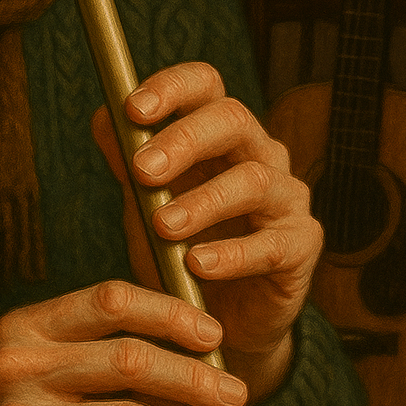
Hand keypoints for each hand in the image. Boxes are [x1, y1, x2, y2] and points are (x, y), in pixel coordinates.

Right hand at [0, 280, 249, 405]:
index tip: (213, 336)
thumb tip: (188, 359)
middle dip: (195, 379)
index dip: (170, 315)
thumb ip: (90, 356)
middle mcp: (20, 370)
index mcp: (24, 330)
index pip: (110, 302)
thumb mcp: (24, 368)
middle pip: (129, 361)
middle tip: (238, 397)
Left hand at [92, 62, 322, 401]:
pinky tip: (198, 265)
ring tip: (164, 227)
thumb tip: (104, 116)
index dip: (172, 88)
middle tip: (144, 171)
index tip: (134, 110)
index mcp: (221, 135)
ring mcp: (286, 199)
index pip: (206, 86)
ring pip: (253, 181)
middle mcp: (261, 155)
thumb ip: (129, 162)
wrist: (221, 320)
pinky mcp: (300, 246)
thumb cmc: (183, 249)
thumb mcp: (146, 204)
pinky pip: (272, 244)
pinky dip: (232, 254)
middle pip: (233, 120)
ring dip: (203, 202)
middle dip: (184, 141)